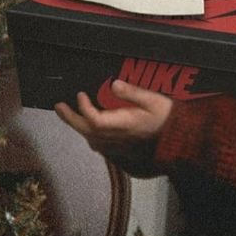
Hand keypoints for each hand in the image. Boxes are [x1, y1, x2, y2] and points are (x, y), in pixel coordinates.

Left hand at [55, 79, 172, 175]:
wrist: (177, 140)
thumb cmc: (167, 118)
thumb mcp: (154, 100)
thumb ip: (132, 93)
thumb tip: (114, 84)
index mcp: (123, 125)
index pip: (94, 119)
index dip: (84, 107)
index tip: (80, 94)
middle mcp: (116, 138)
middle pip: (86, 130)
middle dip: (70, 118)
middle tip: (58, 106)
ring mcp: (116, 146)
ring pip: (89, 138)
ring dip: (77, 126)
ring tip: (68, 114)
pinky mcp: (119, 150)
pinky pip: (97, 144)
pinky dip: (88, 134)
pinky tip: (87, 129)